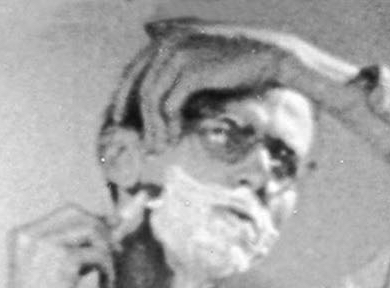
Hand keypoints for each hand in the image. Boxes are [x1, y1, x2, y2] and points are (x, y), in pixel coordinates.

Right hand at [0, 206, 111, 287]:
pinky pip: (98, 253)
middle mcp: (30, 234)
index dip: (92, 219)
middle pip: (78, 213)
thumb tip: (103, 234)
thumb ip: (67, 251)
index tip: (111, 232)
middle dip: (102, 227)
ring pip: (91, 229)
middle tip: (116, 249)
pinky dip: (108, 268)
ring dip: (106, 249)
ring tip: (109, 272)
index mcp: (22, 235)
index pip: (65, 212)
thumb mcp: (47, 274)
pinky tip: (107, 283)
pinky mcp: (62, 258)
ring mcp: (45, 244)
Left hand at [139, 22, 355, 145]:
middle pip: (136, 84)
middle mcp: (166, 42)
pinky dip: (167, 125)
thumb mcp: (204, 53)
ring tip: (157, 148)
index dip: (123, 96)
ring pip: (150, 98)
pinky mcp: (191, 72)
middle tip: (132, 141)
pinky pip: (168, 104)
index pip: (133, 70)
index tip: (119, 121)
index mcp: (166, 37)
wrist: (270, 57)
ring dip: (152, 127)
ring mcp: (178, 56)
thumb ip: (178, 52)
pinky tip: (173, 139)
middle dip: (132, 116)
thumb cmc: (240, 61)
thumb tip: (153, 55)